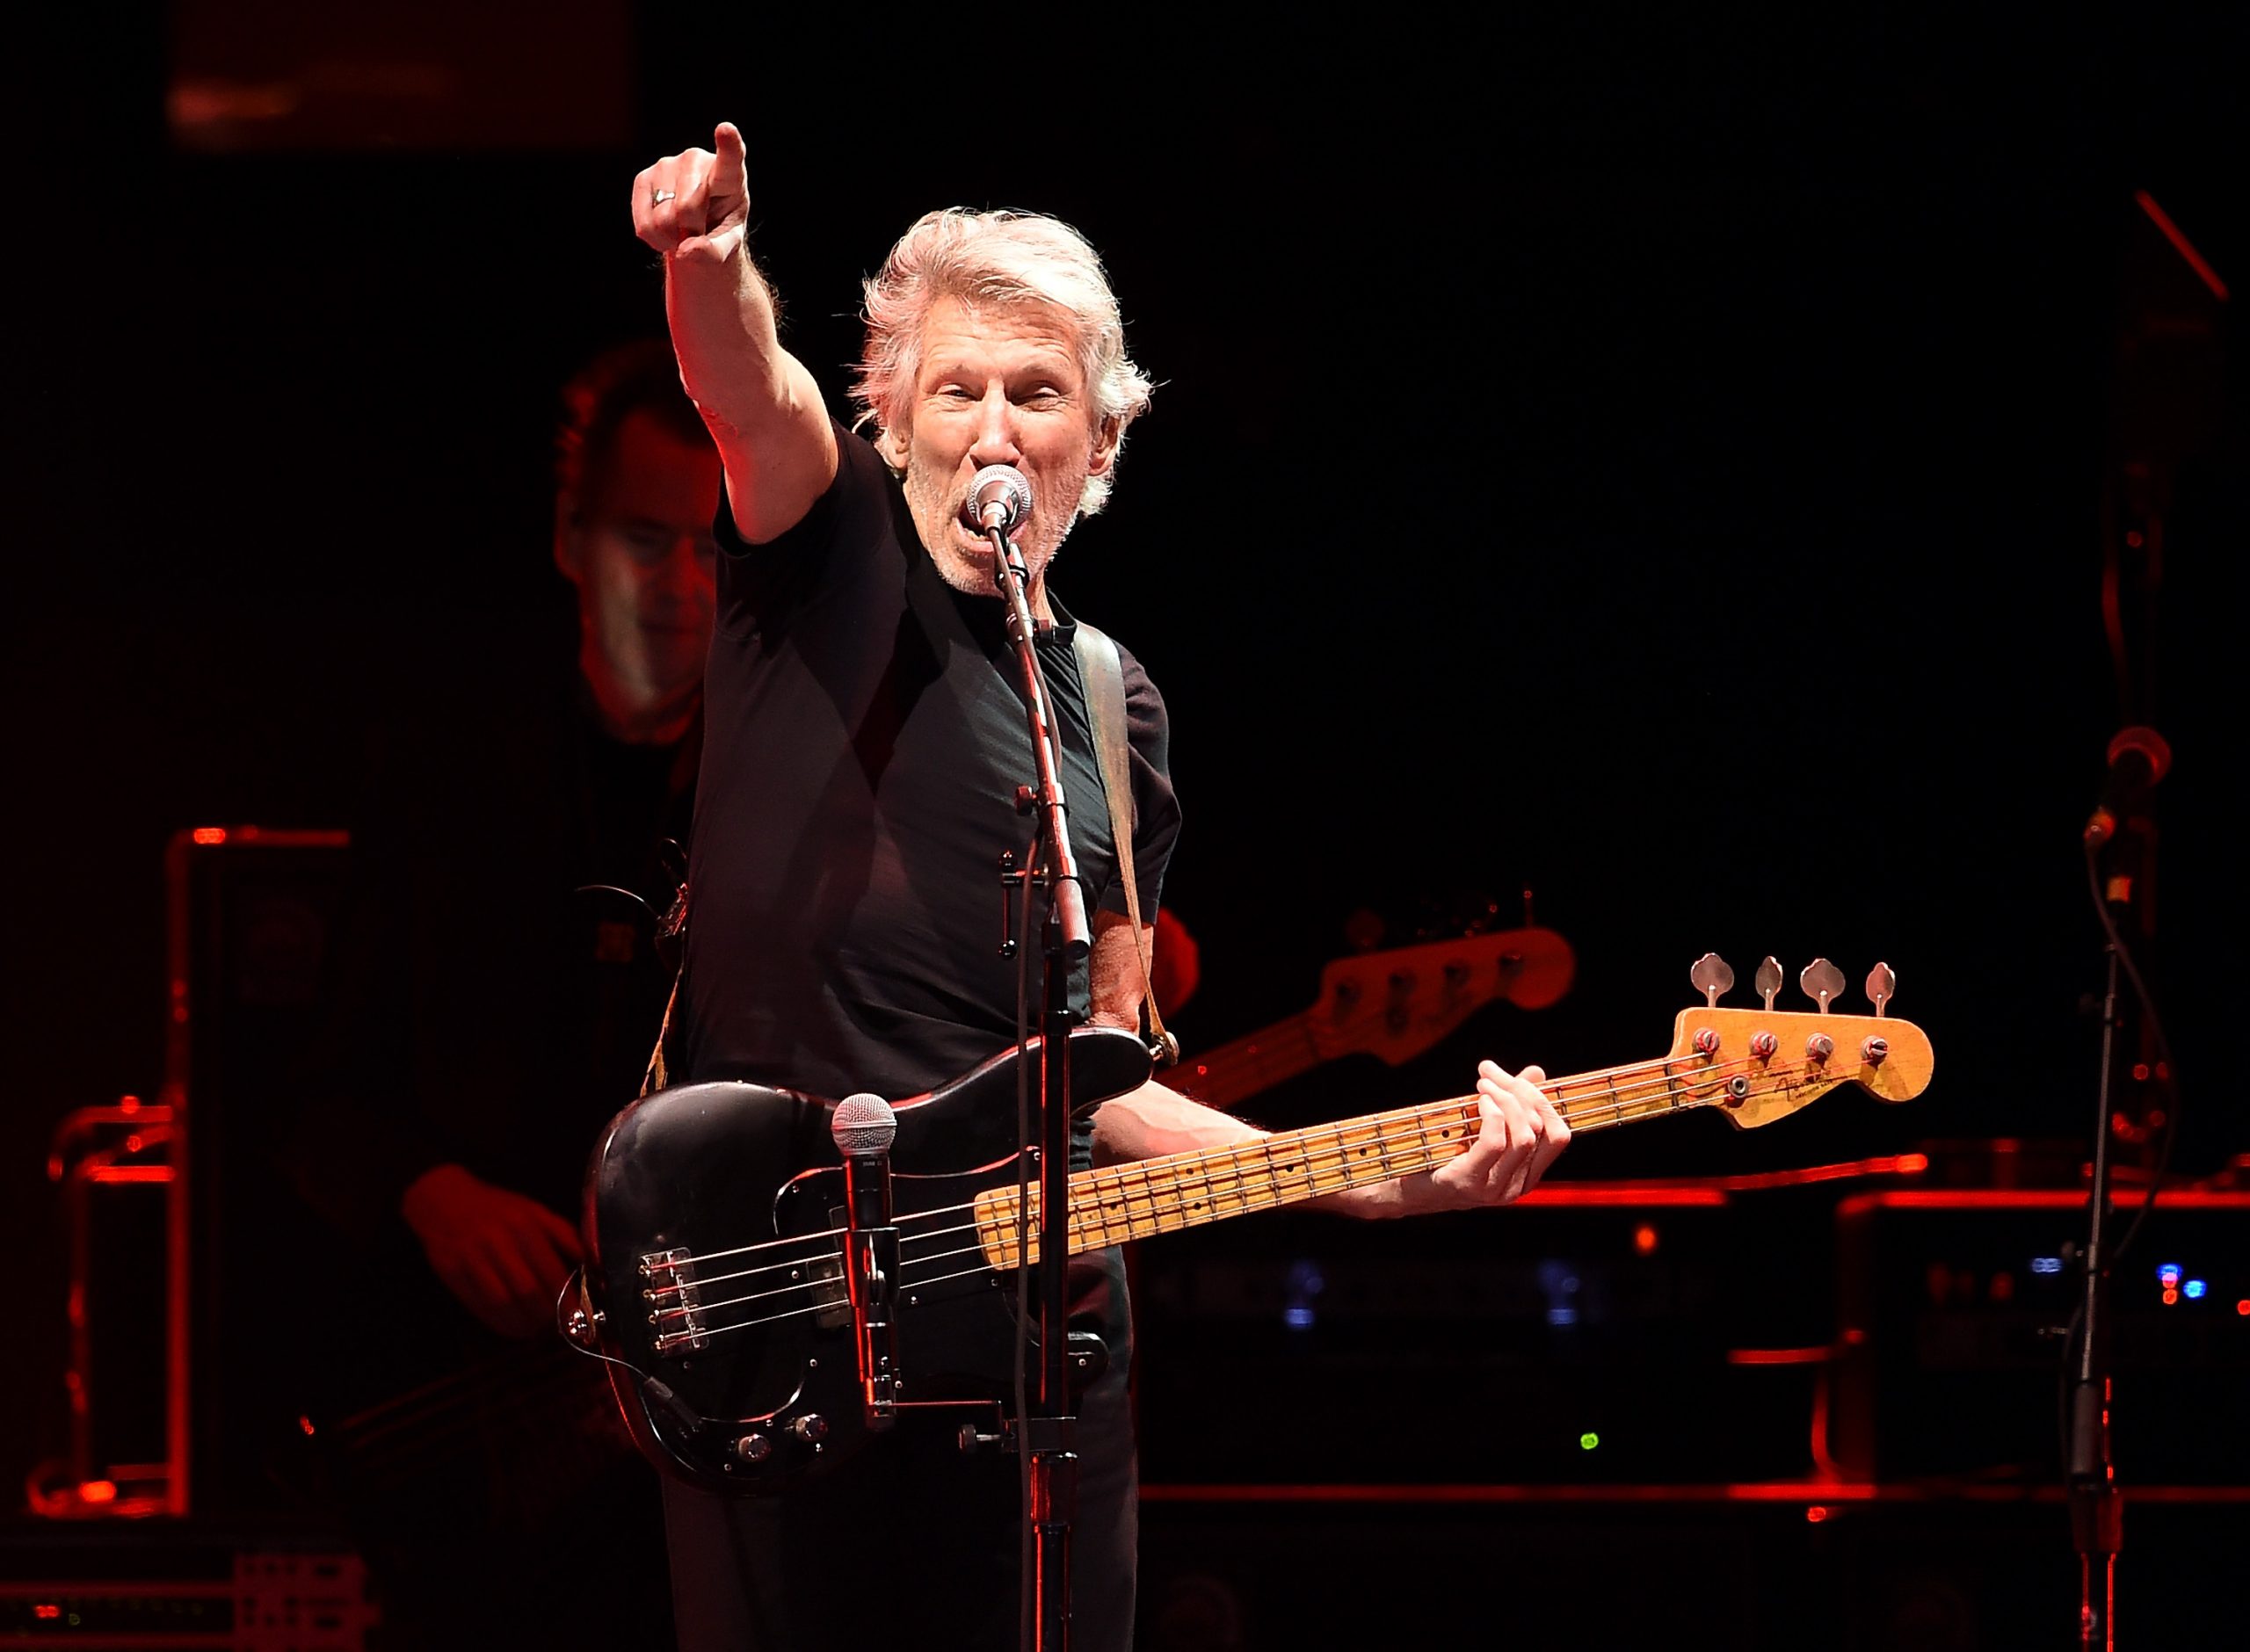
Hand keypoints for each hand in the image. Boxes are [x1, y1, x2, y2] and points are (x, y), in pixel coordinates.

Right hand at [400, 1163, 582, 1338]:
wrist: (445, 1199)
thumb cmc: (498, 1208)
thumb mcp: (535, 1211)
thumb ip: (563, 1235)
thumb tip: (590, 1263)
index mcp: (526, 1225)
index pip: (551, 1272)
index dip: (568, 1299)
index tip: (580, 1314)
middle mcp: (499, 1241)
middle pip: (528, 1291)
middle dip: (547, 1315)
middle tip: (559, 1324)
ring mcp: (473, 1258)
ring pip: (503, 1303)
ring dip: (524, 1323)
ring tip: (538, 1328)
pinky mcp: (452, 1273)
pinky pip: (479, 1306)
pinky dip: (499, 1322)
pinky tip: (513, 1326)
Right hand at [633, 121, 749, 264]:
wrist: (695, 227)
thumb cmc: (718, 229)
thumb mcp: (727, 245)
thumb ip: (714, 252)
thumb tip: (688, 250)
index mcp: (729, 174)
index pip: (730, 158)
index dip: (728, 144)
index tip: (726, 129)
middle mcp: (696, 160)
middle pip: (688, 208)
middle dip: (691, 231)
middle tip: (697, 232)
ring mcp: (667, 165)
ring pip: (663, 218)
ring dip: (672, 237)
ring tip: (682, 230)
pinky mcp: (643, 178)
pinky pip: (644, 223)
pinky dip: (654, 238)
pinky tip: (665, 231)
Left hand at [1423, 1061, 1569, 1208]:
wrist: (1404, 1188)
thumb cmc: (1442, 1154)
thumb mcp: (1481, 1126)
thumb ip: (1511, 1103)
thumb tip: (1537, 1073)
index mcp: (1527, 1174)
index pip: (1558, 1135)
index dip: (1543, 1099)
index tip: (1518, 1076)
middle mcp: (1517, 1186)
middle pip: (1542, 1130)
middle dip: (1520, 1092)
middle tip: (1491, 1075)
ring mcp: (1494, 1188)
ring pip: (1524, 1136)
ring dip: (1505, 1099)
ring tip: (1483, 1085)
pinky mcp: (1468, 1182)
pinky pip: (1494, 1143)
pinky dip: (1490, 1114)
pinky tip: (1478, 1102)